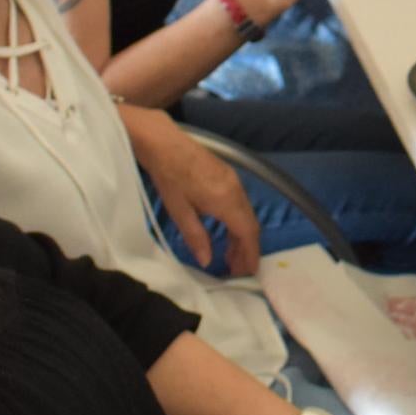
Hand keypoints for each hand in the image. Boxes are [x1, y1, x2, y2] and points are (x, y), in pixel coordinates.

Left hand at [120, 104, 260, 277]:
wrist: (164, 142)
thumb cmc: (169, 177)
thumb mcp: (179, 211)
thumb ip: (196, 237)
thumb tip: (207, 261)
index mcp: (227, 201)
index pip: (248, 233)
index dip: (251, 254)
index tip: (249, 272)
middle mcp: (237, 190)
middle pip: (251, 224)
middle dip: (246, 248)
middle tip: (236, 269)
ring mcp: (234, 180)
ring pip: (246, 214)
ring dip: (241, 235)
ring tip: (229, 254)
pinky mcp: (228, 174)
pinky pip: (240, 203)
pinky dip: (237, 221)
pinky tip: (224, 230)